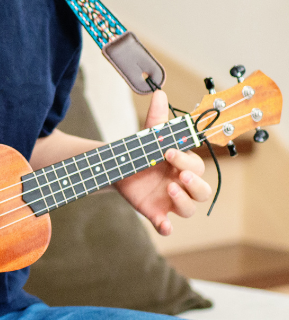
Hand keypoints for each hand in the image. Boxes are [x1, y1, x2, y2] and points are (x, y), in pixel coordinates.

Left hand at [114, 90, 211, 234]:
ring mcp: (170, 201)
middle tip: (179, 175)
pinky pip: (166, 225)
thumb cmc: (141, 153)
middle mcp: (182, 185)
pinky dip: (166, 227)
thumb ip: (156, 119)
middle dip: (195, 184)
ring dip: (184, 201)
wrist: (117, 169)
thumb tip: (159, 93)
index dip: (186, 161)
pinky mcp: (155, 213)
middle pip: (203, 191)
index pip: (196, 166)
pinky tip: (164, 226)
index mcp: (183, 166)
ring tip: (170, 189)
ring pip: (190, 208)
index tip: (168, 152)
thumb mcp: (148, 138)